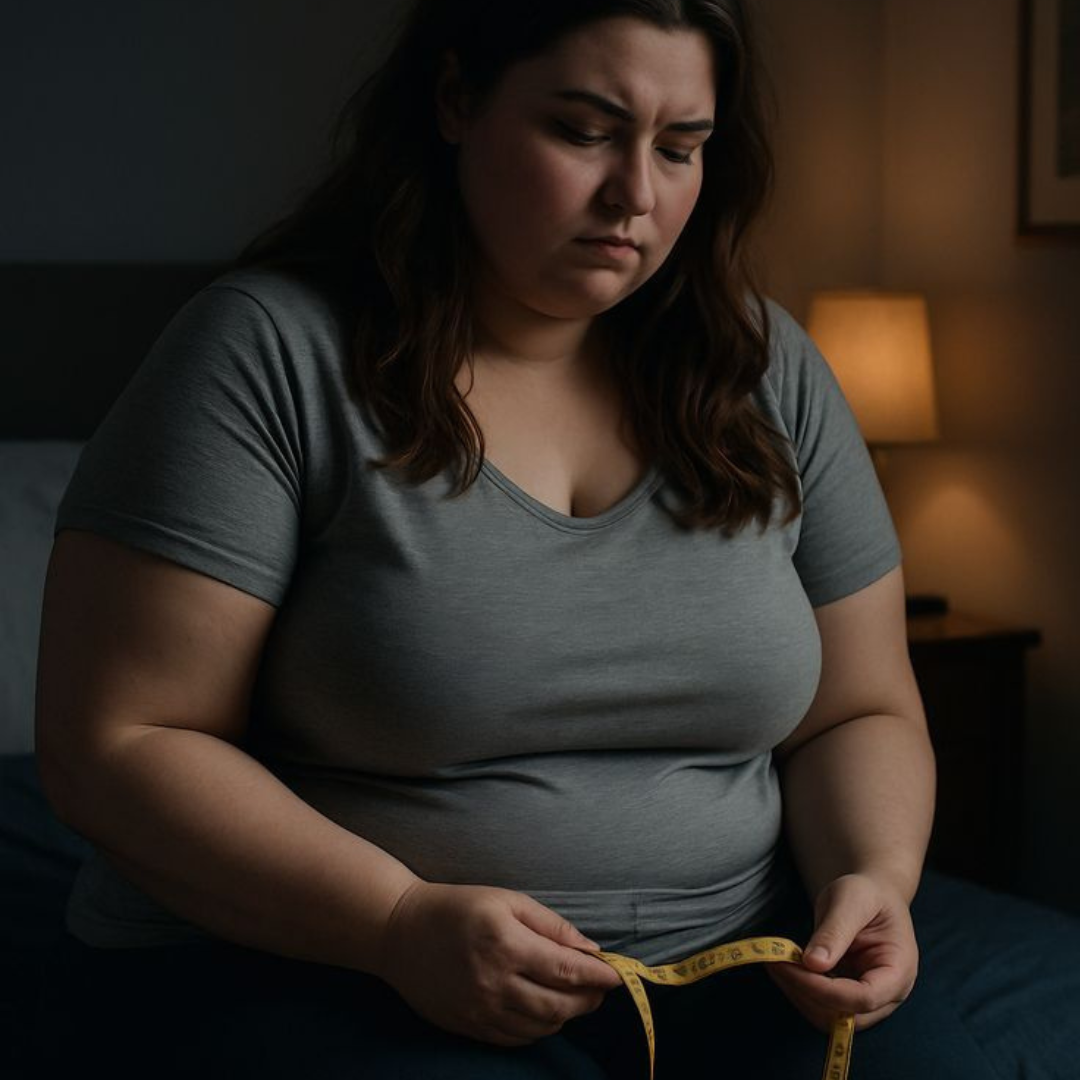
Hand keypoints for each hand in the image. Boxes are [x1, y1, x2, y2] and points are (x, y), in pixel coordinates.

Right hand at [375, 881, 623, 1046]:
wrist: (399, 932)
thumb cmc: (457, 907)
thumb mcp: (506, 900)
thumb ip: (550, 925)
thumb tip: (590, 949)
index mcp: (506, 944)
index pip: (566, 969)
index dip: (597, 976)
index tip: (617, 975)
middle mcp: (494, 982)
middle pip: (559, 1005)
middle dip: (588, 1000)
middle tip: (600, 989)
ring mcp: (480, 1010)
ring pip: (540, 1027)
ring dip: (566, 1016)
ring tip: (575, 999)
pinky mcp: (469, 1026)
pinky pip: (515, 1039)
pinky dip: (538, 1029)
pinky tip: (545, 1012)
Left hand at [766, 873, 917, 1031]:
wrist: (870, 895)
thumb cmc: (866, 894)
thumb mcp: (852, 900)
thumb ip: (835, 931)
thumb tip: (813, 964)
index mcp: (899, 971)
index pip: (864, 998)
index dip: (825, 990)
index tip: (791, 967)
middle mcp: (888, 994)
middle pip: (845, 1015)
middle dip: (806, 992)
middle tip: (775, 961)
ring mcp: (868, 1000)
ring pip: (829, 1017)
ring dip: (798, 994)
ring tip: (777, 960)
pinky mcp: (847, 997)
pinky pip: (821, 1005)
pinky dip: (799, 989)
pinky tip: (784, 964)